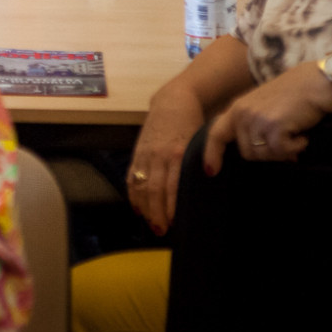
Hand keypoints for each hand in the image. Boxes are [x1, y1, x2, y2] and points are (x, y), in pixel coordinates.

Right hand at [127, 85, 206, 233]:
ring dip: (144, 207)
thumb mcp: (200, 144)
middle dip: (156, 213)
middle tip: (161, 231)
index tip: (174, 224)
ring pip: (141, 185)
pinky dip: (132, 193)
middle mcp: (160, 155)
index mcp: (178, 154)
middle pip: (154, 190)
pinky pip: (131, 176)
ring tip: (150, 223)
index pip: (172, 187)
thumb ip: (197, 166)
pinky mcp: (138, 151)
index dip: (171, 207)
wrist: (175, 101)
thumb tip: (200, 193)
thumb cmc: (194, 124)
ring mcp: (146, 153)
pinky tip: (136, 207)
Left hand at [204, 63, 331, 173]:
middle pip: (247, 153)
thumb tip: (257, 154)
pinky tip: (302, 136)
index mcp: (237, 108)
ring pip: (264, 155)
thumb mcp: (263, 106)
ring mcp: (256, 119)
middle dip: (267, 154)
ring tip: (294, 135)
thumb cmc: (294, 96)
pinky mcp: (274, 126)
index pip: (216, 134)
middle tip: (286, 144)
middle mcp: (242, 113)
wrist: (316, 82)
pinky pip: (282, 152)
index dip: (212, 153)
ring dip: (283, 151)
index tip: (210, 170)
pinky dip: (295, 148)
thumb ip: (253, 125)